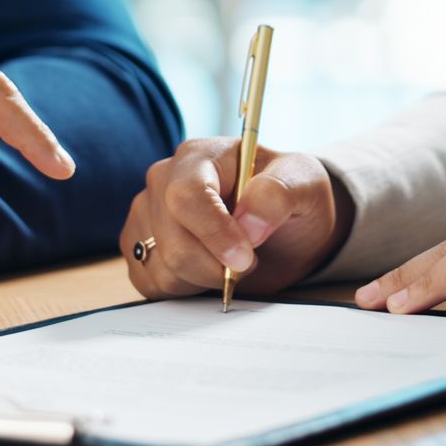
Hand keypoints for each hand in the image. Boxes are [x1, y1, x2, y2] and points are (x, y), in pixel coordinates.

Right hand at [120, 138, 354, 297]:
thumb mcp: (305, 184)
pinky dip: (186, 289)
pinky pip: (152, 284)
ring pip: (162, 268)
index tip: (245, 258)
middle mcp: (163, 181)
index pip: (186, 196)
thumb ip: (280, 194)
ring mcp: (147, 215)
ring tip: (229, 262)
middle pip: (173, 240)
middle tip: (249, 261)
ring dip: (205, 279)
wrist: (283, 228)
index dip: (214, 233)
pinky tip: (207, 271)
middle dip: (216, 265)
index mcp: (199, 156)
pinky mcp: (140, 248)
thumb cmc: (290, 197)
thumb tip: (249, 225)